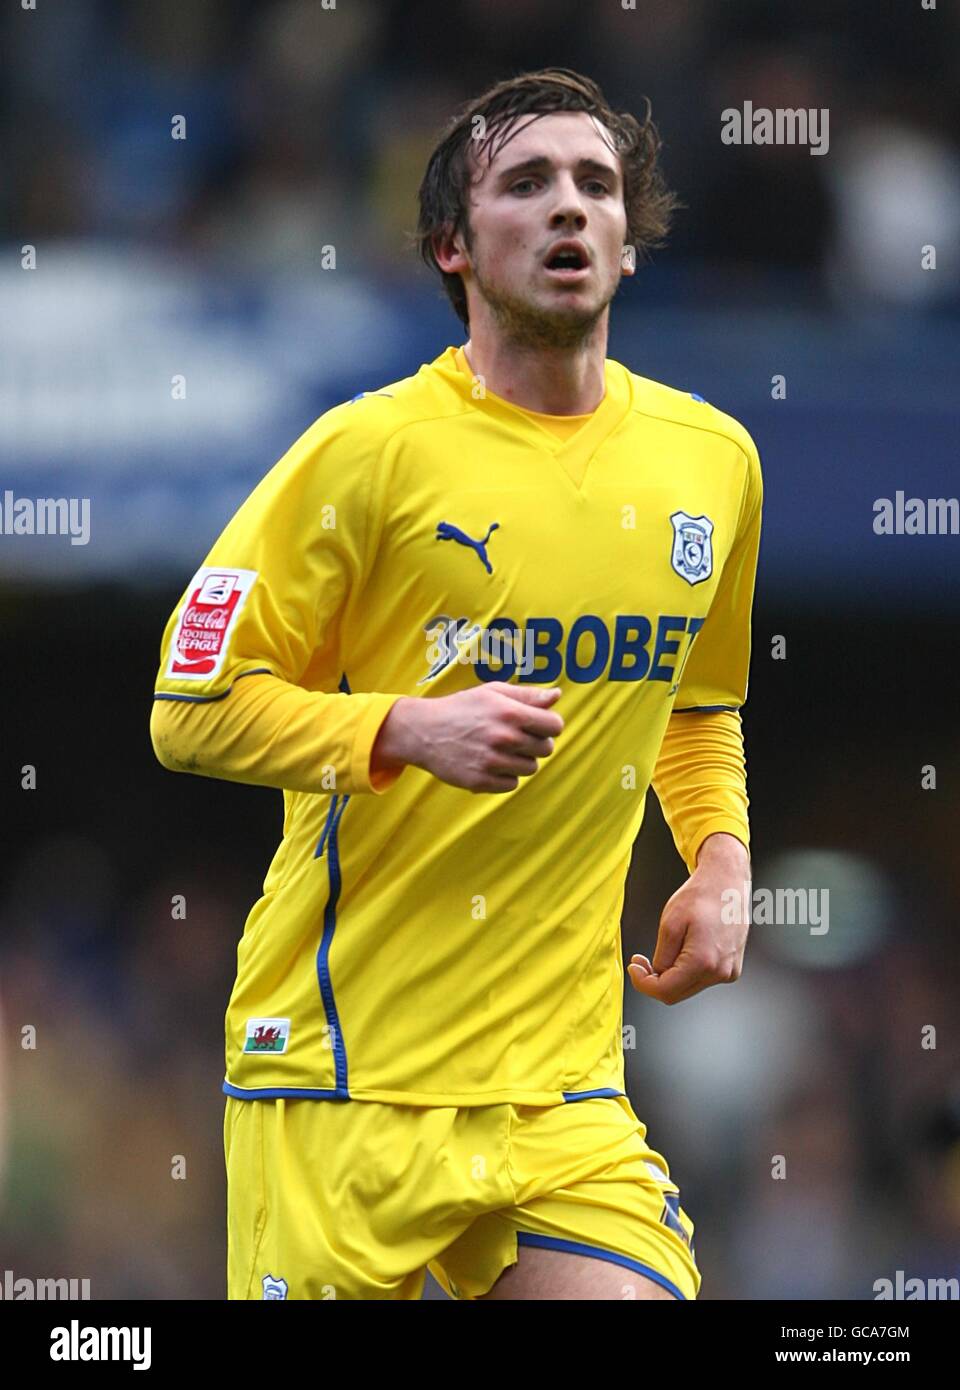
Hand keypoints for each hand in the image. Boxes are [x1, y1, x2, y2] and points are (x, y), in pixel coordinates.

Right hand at [371, 682, 563, 792]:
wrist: (424, 731)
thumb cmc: (462, 708)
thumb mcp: (493, 692)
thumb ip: (528, 695)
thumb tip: (557, 695)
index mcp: (510, 713)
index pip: (555, 726)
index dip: (549, 725)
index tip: (537, 725)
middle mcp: (503, 738)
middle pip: (546, 749)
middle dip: (535, 742)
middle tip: (515, 736)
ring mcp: (492, 762)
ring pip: (530, 768)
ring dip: (520, 759)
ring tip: (500, 749)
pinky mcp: (480, 781)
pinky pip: (512, 784)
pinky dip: (505, 776)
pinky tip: (490, 762)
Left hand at [627, 833, 750, 1004]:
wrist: (727, 882)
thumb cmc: (701, 896)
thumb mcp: (670, 924)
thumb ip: (661, 957)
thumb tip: (657, 975)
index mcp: (703, 962)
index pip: (665, 991)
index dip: (643, 983)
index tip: (634, 968)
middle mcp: (720, 972)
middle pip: (677, 993)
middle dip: (655, 980)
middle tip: (642, 962)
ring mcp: (729, 972)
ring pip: (688, 987)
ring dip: (672, 975)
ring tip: (669, 948)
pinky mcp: (732, 968)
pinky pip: (702, 978)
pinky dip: (687, 970)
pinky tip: (686, 948)